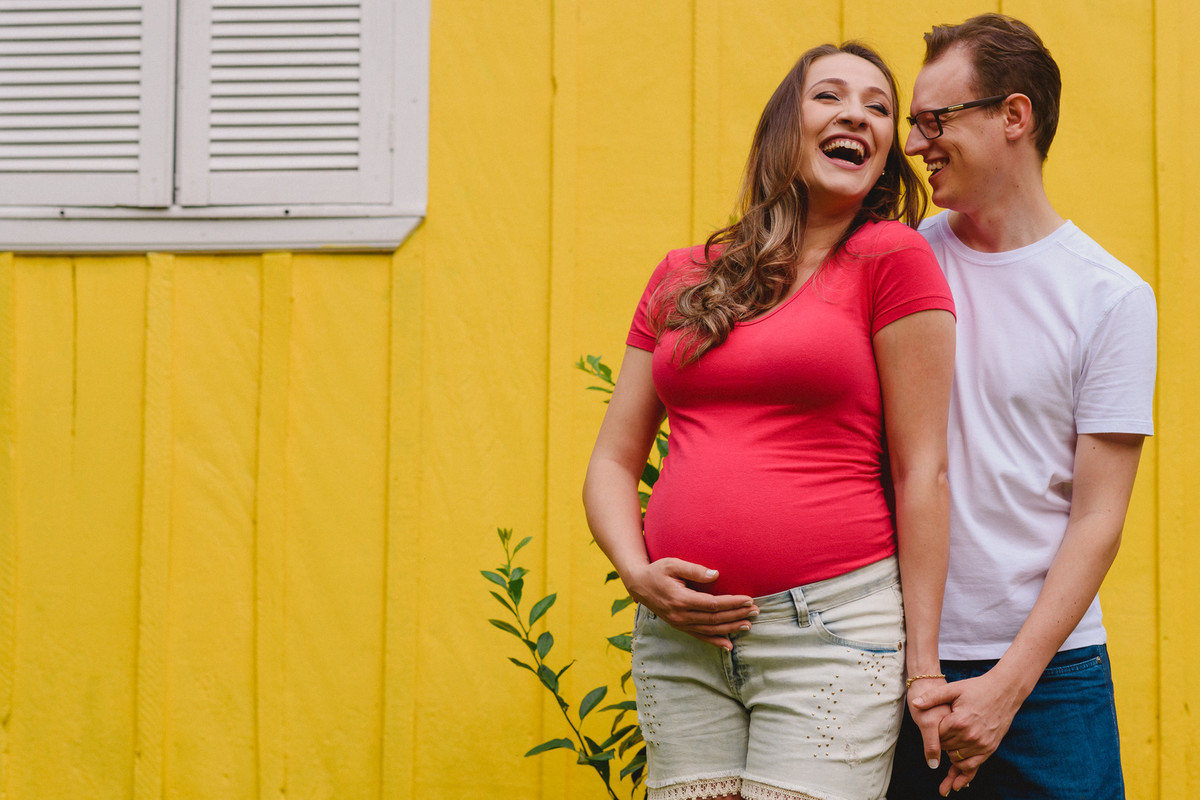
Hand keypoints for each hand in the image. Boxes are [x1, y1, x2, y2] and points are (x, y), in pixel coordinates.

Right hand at [624, 558, 757, 649]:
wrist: (638, 585)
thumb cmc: (657, 571)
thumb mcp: (672, 564)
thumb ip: (694, 569)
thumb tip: (716, 575)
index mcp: (681, 599)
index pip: (713, 604)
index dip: (732, 603)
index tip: (748, 599)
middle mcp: (681, 615)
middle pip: (715, 619)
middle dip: (737, 615)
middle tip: (756, 611)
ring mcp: (679, 623)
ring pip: (710, 630)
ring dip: (731, 629)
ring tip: (748, 625)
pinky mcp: (679, 626)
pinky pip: (700, 637)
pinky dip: (715, 642)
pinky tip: (729, 645)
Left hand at [911, 672, 1021, 794]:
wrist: (1005, 691)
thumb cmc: (977, 688)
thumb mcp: (954, 689)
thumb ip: (933, 697)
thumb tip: (915, 704)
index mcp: (960, 721)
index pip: (937, 736)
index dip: (933, 732)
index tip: (933, 726)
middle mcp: (971, 736)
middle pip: (946, 749)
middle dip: (941, 744)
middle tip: (940, 736)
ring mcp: (982, 744)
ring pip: (957, 760)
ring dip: (950, 757)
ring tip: (948, 755)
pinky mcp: (990, 749)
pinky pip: (974, 766)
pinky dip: (964, 773)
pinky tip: (956, 780)